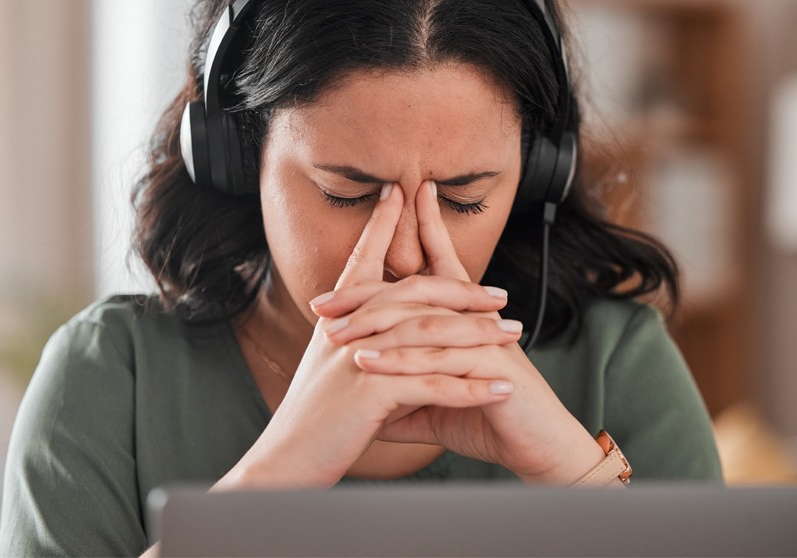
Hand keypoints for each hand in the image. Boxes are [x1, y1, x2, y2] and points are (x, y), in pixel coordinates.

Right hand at [217, 184, 514, 488]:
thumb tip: (370, 329)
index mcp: (338, 320)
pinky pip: (434, 386)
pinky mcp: (372, 393)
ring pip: (431, 336)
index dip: (381, 225)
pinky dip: (472, 387)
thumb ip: (350, 343)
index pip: (363, 261)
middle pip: (413, 293)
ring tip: (513, 334)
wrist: (282, 462)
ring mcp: (360, 358)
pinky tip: (502, 387)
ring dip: (480, 334)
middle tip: (500, 293)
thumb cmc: (309, 421)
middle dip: (462, 289)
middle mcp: (348, 330)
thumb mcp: (327, 371)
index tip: (400, 193)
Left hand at [312, 180, 603, 483]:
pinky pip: (437, 357)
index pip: (438, 262)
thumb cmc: (490, 421)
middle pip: (414, 289)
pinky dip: (398, 359)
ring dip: (371, 326)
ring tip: (331, 336)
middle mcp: (474, 319)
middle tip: (320, 305)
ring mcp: (484, 339)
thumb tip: (363, 401)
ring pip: (420, 321)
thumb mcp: (434, 406)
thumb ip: (402, 397)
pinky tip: (366, 361)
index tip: (390, 200)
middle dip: (364, 294)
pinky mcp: (491, 366)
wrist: (538, 449)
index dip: (419, 228)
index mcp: (463, 318)